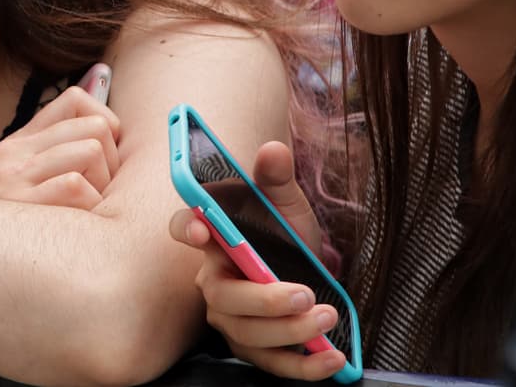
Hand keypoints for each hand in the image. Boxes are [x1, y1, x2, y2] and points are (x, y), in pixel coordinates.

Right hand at [0, 64, 119, 210]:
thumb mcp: (15, 184)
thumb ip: (54, 153)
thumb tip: (105, 114)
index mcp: (18, 144)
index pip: (76, 102)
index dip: (103, 125)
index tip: (102, 157)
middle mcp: (15, 155)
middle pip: (96, 128)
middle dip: (112, 162)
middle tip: (100, 193)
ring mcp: (16, 179)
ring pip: (92, 151)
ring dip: (104, 187)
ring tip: (89, 213)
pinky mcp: (23, 209)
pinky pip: (77, 188)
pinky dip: (90, 209)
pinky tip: (77, 229)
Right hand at [168, 141, 345, 380]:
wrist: (308, 272)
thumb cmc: (285, 236)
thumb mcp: (287, 205)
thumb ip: (277, 179)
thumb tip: (273, 150)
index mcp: (215, 239)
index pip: (184, 227)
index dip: (185, 228)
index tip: (202, 230)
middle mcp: (215, 281)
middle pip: (222, 297)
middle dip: (262, 301)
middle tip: (303, 294)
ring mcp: (232, 318)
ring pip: (247, 334)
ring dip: (289, 331)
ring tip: (327, 317)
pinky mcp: (255, 348)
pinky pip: (272, 364)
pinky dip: (302, 365)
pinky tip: (331, 358)